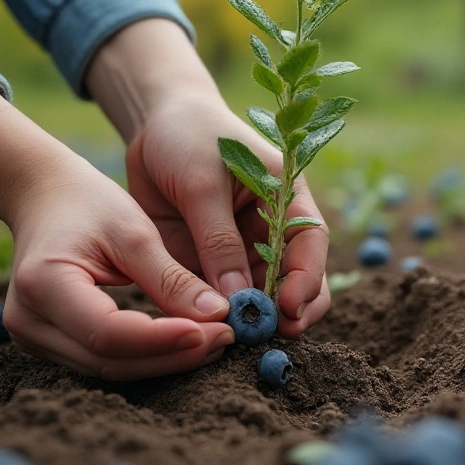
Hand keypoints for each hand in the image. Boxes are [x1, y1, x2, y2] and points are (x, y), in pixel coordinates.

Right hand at [0, 86, 234, 379]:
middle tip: (226, 338)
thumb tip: (218, 316)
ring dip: (164, 361)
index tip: (216, 330)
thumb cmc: (88, 203)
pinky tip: (185, 341)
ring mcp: (33, 337)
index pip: (107, 332)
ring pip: (108, 368)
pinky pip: (103, 360)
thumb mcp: (134, 231)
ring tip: (214, 340)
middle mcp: (28, 321)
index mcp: (44, 283)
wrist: (43, 197)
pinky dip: (147, 356)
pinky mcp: (49, 343)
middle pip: (109, 360)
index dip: (163, 339)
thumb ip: (172, 278)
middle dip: (172, 355)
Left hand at [124, 98, 330, 337]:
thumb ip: (217, 238)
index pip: (310, 242)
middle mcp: (271, 229)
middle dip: (290, 310)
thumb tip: (234, 298)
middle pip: (296, 278)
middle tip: (271, 336)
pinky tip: (209, 332)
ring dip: (252, 319)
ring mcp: (241, 250)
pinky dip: (218, 317)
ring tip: (238, 340)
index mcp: (286, 197)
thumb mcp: (202, 182)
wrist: (154, 124)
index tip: (291, 307)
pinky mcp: (209, 264)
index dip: (307, 278)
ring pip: (259, 296)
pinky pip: (220, 298)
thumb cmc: (189, 136)